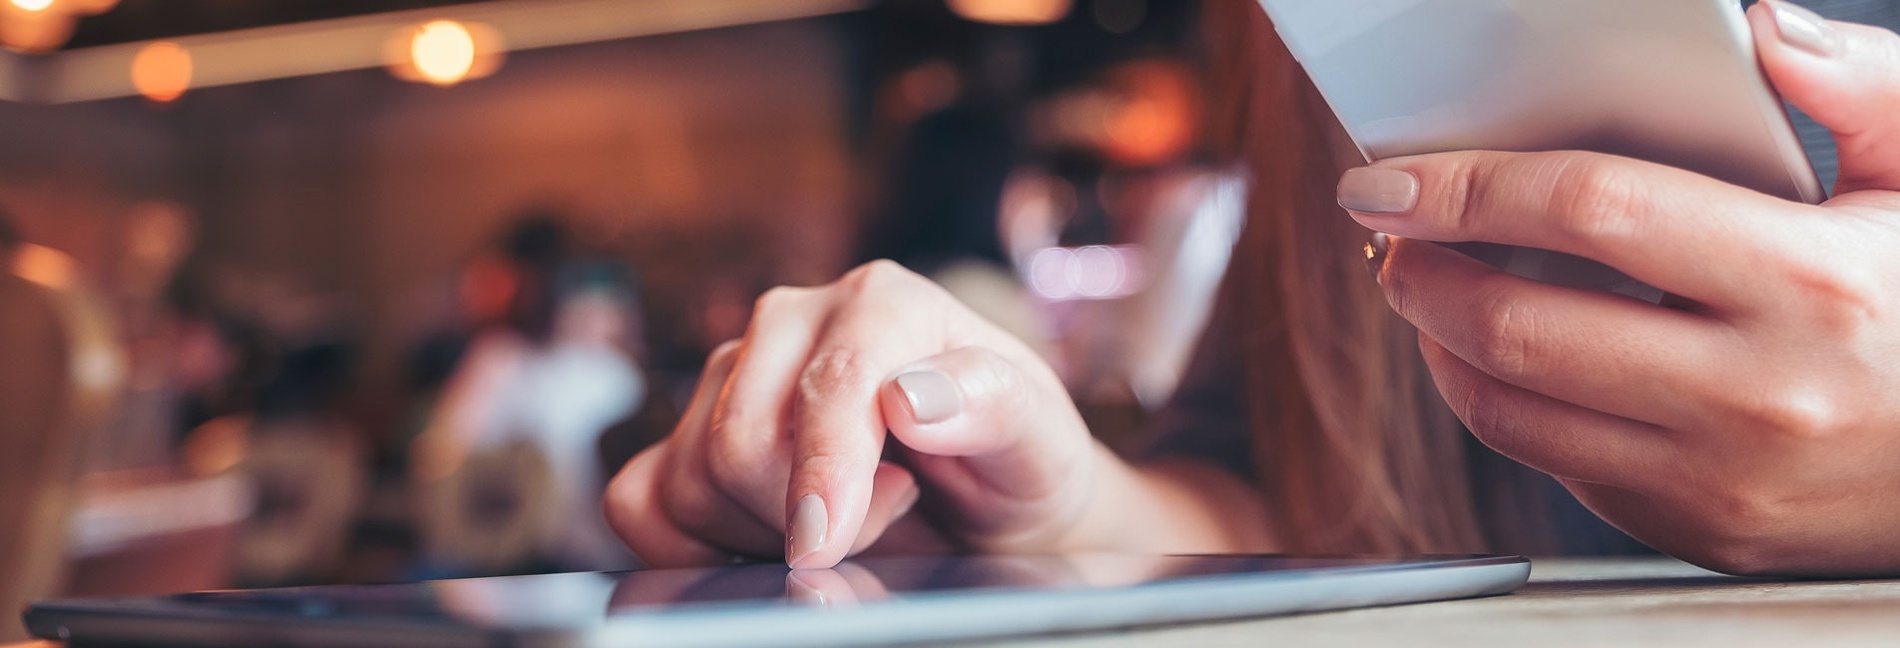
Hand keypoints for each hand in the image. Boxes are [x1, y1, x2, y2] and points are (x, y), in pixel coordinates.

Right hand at [602, 261, 1111, 568]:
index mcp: (883, 302)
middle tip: (886, 514)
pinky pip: (640, 499)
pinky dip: (689, 544)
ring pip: (689, 478)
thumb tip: (915, 395)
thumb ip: (996, 404)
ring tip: (845, 518)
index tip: (824, 542)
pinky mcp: (688, 432)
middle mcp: (794, 321)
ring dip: (760, 532)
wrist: (989, 501)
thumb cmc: (1014, 461)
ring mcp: (733, 373)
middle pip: (741, 441)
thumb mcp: (1040, 437)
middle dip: (805, 512)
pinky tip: (764, 541)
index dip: (822, 470)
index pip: (830, 382)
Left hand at [1341, 1, 1899, 575]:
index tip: (1390, 179)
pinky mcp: (1705, 531)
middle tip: (1391, 234)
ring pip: (1515, 414)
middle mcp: (1757, 395)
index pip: (1593, 212)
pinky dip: (1504, 408)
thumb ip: (1864, 85)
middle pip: (1521, 326)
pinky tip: (1500, 358)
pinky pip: (1560, 470)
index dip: (1469, 186)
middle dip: (1422, 272)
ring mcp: (1725, 480)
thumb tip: (1762, 29)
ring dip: (1439, 346)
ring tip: (1426, 291)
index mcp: (1810, 283)